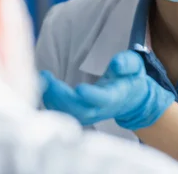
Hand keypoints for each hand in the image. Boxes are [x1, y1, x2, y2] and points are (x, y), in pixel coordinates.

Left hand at [40, 51, 175, 130]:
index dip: (92, 96)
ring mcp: (89, 114)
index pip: (103, 99)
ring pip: (68, 113)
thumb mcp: (135, 66)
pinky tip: (43, 85)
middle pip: (80, 109)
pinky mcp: (79, 114)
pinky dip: (51, 101)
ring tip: (43, 79)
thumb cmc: (130, 78)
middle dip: (62, 96)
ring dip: (53, 98)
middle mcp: (101, 109)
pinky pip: (62, 112)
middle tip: (47, 78)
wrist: (130, 99)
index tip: (80, 88)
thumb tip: (117, 64)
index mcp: (115, 96)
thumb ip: (127, 64)